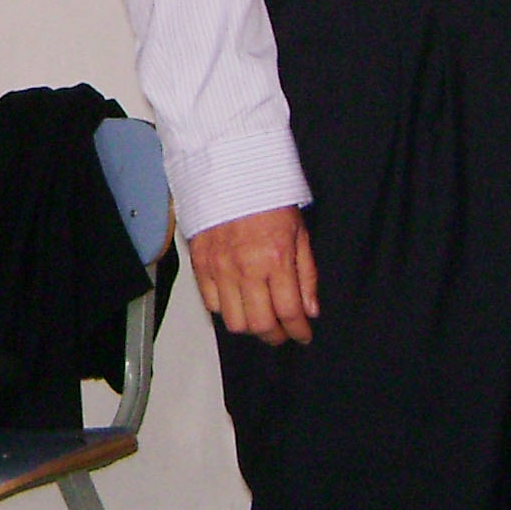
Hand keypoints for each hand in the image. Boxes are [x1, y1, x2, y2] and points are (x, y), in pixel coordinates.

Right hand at [186, 205, 317, 345]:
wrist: (231, 172)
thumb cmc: (267, 197)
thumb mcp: (299, 233)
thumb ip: (306, 275)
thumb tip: (310, 310)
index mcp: (276, 259)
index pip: (289, 312)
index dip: (298, 331)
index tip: (303, 336)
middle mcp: (247, 269)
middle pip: (260, 325)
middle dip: (276, 336)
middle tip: (283, 332)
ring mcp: (220, 269)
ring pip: (234, 322)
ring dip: (250, 327)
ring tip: (260, 318)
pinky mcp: (200, 265)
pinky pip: (211, 304)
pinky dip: (226, 310)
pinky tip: (238, 301)